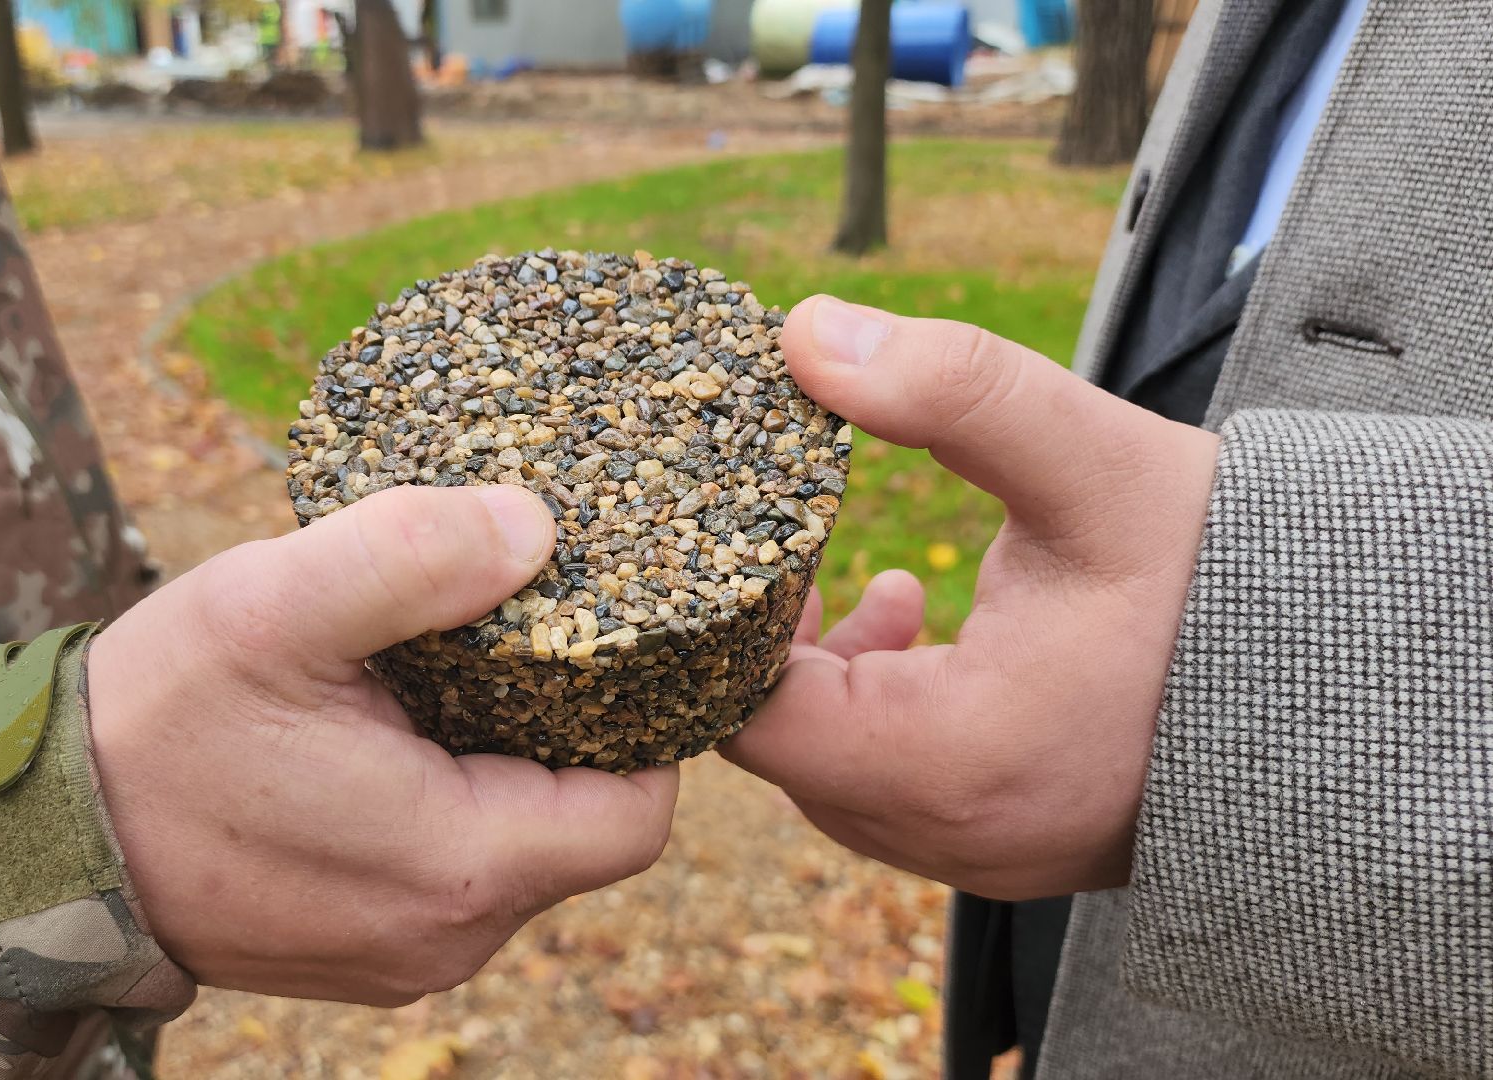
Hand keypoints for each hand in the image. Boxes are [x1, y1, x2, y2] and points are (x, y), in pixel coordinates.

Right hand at [88, 485, 677, 1004]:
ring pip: (519, 849)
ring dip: (505, 761)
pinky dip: (449, 799)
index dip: (646, 716)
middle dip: (572, 727)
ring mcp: (401, 958)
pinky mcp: (358, 951)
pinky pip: (451, 872)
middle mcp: (447, 937)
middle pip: (583, 827)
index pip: (637, 808)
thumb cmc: (150, 726)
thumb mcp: (277, 607)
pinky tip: (396, 729)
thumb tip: (536, 526)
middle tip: (528, 629)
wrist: (24, 847)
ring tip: (454, 671)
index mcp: (457, 864)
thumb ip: (412, 556)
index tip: (610, 633)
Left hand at [724, 297, 1218, 899]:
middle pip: (782, 748)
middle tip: (788, 541)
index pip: (750, 716)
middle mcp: (952, 833)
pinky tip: (913, 620)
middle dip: (772, 639)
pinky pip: (892, 788)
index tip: (739, 534)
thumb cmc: (1230, 579)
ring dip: (827, 674)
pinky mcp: (1008, 840)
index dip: (722, 620)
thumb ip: (951, 388)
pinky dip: (877, 710)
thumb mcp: (1094, 463)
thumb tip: (804, 332)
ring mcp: (980, 853)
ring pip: (834, 771)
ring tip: (862, 578)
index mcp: (950, 760)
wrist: (1358, 686)